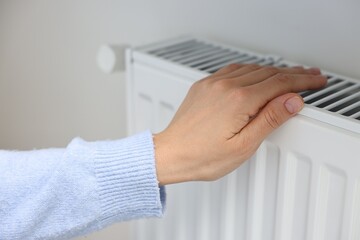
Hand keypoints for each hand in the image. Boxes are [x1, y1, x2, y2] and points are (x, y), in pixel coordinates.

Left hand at [154, 64, 326, 184]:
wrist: (170, 154)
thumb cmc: (202, 156)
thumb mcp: (243, 145)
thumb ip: (269, 119)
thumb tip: (292, 101)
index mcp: (239, 100)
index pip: (280, 83)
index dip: (302, 81)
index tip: (316, 81)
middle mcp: (225, 86)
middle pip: (268, 73)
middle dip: (293, 73)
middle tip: (309, 76)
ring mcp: (212, 84)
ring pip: (251, 69)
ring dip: (273, 70)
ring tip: (288, 74)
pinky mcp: (204, 86)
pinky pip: (232, 70)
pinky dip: (250, 70)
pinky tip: (255, 72)